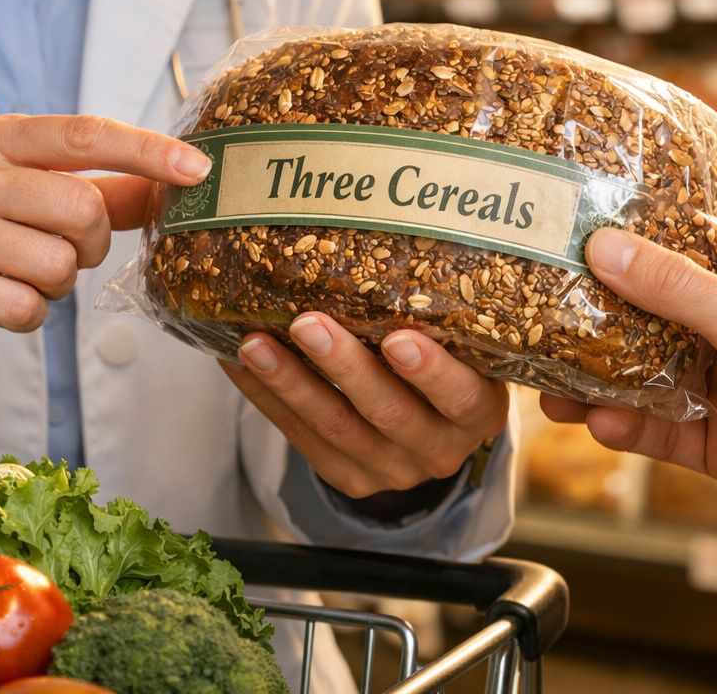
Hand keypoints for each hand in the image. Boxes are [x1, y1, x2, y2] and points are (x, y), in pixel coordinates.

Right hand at [0, 114, 210, 364]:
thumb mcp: (16, 182)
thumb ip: (94, 185)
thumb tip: (172, 189)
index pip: (86, 134)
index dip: (149, 152)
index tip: (198, 170)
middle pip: (82, 209)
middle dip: (91, 242)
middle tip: (66, 249)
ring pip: (58, 265)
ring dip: (58, 283)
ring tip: (23, 272)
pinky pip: (27, 308)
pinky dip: (30, 312)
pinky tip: (0, 297)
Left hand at [221, 314, 508, 500]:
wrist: (432, 430)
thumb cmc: (451, 364)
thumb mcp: (465, 349)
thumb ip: (441, 319)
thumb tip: (384, 242)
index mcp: (478, 412)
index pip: (461, 397)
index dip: (431, 372)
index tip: (398, 338)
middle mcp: (439, 448)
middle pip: (388, 412)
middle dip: (344, 368)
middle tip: (308, 324)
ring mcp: (391, 469)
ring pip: (335, 427)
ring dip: (290, 382)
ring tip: (255, 343)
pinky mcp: (347, 475)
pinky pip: (301, 438)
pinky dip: (267, 399)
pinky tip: (238, 363)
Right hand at [541, 182, 716, 550]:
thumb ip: (677, 287)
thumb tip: (604, 246)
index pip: (705, 209)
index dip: (652, 195)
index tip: (590, 186)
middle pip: (657, 290)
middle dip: (601, 291)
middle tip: (538, 282)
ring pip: (644, 362)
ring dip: (596, 366)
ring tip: (544, 366)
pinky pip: (655, 425)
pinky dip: (622, 424)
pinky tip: (592, 419)